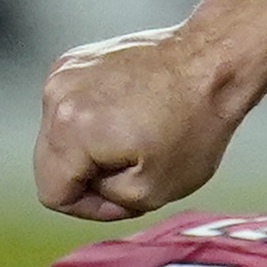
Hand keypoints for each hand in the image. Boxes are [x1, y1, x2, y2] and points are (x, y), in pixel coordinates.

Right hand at [36, 20, 253, 218]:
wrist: (215, 62)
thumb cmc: (196, 123)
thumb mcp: (155, 190)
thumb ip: (109, 202)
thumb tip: (93, 188)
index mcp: (70, 129)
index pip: (52, 193)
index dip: (89, 208)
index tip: (124, 197)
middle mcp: (57, 95)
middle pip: (51, 164)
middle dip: (89, 177)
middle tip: (134, 171)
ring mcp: (65, 72)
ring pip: (59, 136)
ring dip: (91, 147)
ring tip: (136, 137)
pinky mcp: (77, 59)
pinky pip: (70, 107)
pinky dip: (94, 119)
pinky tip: (132, 114)